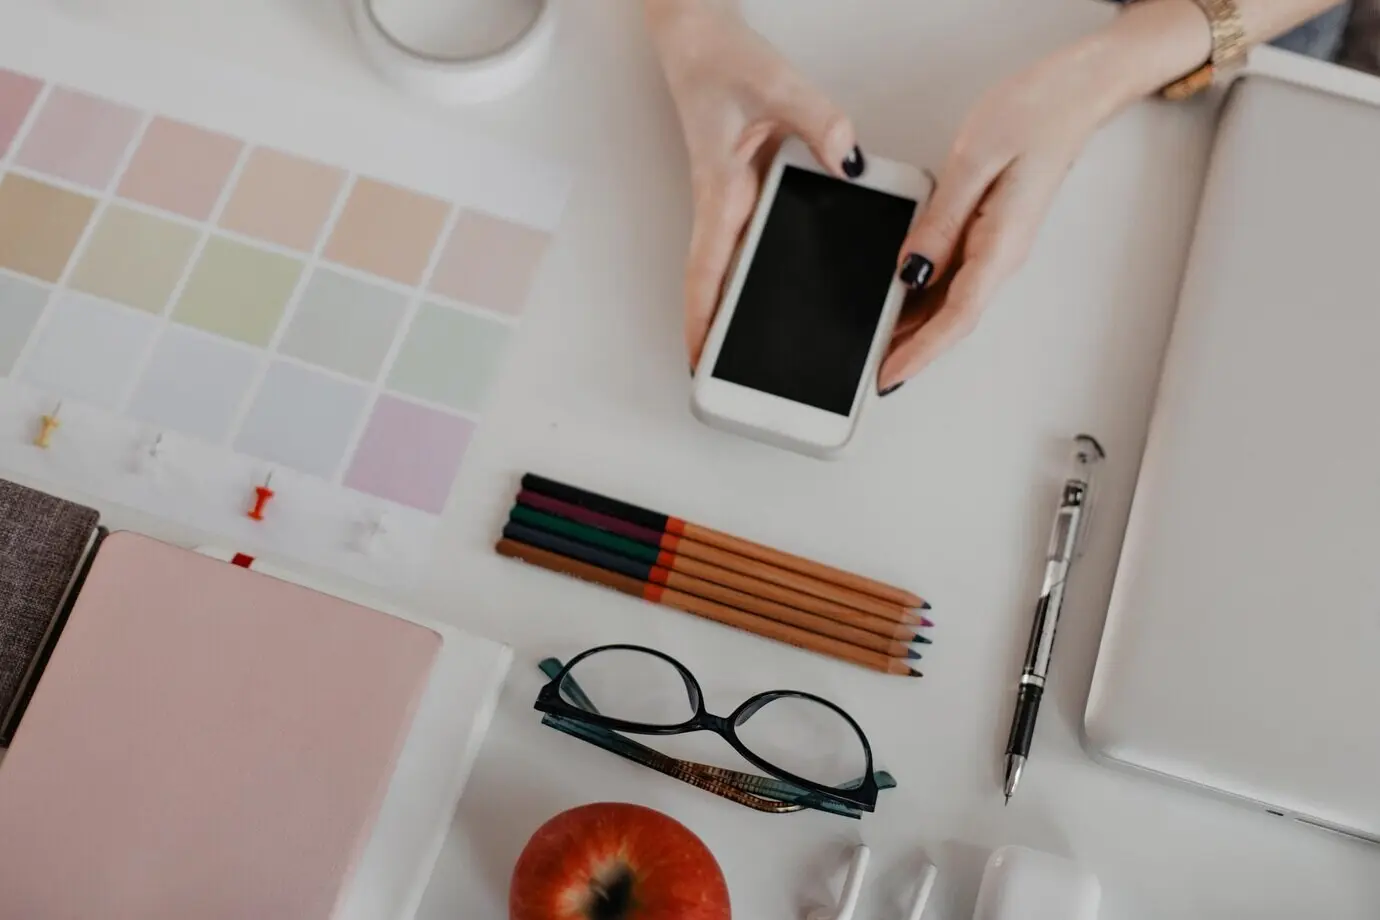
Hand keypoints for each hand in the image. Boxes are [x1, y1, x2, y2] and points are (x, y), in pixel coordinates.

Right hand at [645, 0, 859, 366]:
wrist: (700, 37)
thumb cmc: (719, 61)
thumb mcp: (774, 85)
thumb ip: (817, 121)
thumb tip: (849, 158)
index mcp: (722, 191)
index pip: (706, 272)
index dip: (700, 321)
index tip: (696, 361)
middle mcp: (724, 204)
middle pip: (716, 284)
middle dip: (717, 333)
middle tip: (727, 376)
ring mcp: (732, 201)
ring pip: (731, 268)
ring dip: (734, 308)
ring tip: (753, 350)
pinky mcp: (744, 189)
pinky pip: (749, 242)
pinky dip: (756, 272)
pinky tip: (782, 285)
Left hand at [879, 42, 1128, 389]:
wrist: (1076, 92)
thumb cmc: (1035, 113)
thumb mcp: (972, 162)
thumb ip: (940, 221)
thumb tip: (910, 269)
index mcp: (1000, 245)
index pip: (954, 317)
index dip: (918, 352)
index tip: (887, 377)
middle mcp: (1002, 254)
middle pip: (950, 320)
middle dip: (910, 351)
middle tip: (868, 373)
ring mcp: (997, 246)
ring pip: (950, 302)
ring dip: (914, 328)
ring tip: (874, 345)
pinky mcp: (990, 232)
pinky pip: (953, 277)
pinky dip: (923, 296)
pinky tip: (897, 299)